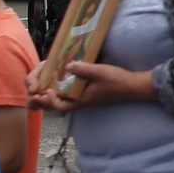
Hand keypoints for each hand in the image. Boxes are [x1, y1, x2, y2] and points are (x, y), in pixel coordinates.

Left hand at [38, 59, 153, 112]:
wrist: (132, 86)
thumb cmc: (116, 80)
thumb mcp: (98, 72)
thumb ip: (82, 69)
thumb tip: (67, 65)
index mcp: (83, 100)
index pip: (61, 107)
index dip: (51, 101)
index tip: (48, 90)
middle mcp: (82, 102)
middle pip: (60, 106)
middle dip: (49, 100)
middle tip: (42, 90)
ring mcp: (86, 99)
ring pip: (66, 101)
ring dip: (56, 96)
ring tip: (50, 85)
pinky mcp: (90, 95)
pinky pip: (73, 96)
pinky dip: (66, 91)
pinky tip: (66, 81)